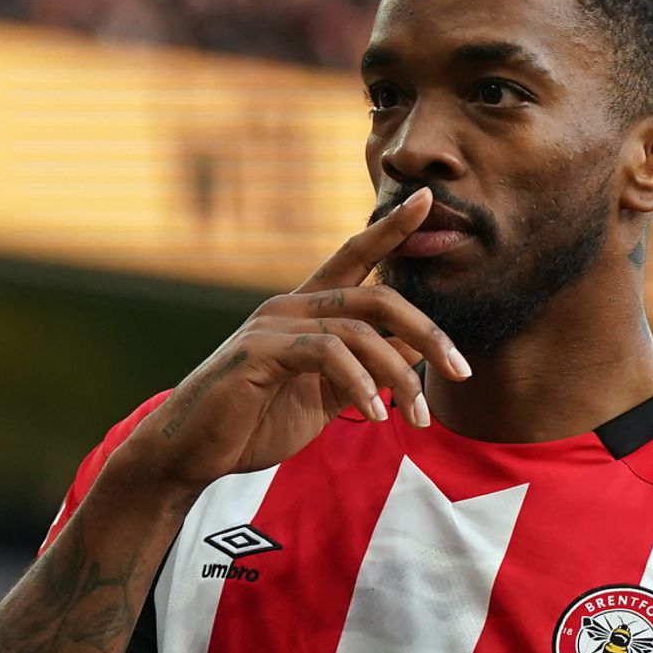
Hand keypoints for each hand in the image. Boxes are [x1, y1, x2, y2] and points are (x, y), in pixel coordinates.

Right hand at [125, 189, 470, 492]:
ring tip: (417, 417)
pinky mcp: (259, 352)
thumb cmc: (253, 423)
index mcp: (304, 309)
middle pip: (377, 298)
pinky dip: (361, 383)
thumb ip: (363, 371)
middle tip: (462, 371)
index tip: (426, 199)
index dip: (390, 229)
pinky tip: (376, 412)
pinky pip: (327, 353)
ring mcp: (272, 326)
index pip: (354, 256)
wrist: (191, 453)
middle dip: (428, 332)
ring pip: (360, 329)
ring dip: (400, 375)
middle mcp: (288, 305)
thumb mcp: (323, 396)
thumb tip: (412, 354)